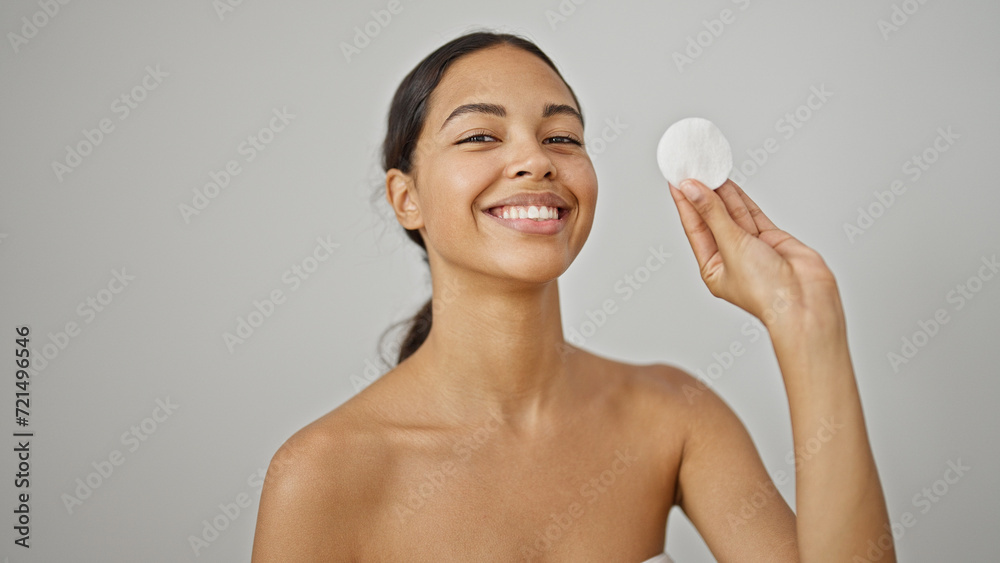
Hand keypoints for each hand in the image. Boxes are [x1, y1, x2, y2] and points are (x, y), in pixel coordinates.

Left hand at [668, 178, 841, 330]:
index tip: (676, 179)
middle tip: (692, 168)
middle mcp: (731, 257)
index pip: (693, 228)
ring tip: (708, 169)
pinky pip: (752, 214)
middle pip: (712, 218)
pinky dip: (741, 198)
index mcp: (713, 268)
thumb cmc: (764, 290)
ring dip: (721, 192)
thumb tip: (693, 190)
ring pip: (732, 213)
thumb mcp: (731, 246)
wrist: (804, 301)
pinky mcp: (771, 239)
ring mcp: (752, 247)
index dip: (684, 203)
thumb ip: (714, 214)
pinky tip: (729, 183)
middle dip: (702, 194)